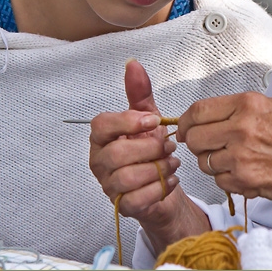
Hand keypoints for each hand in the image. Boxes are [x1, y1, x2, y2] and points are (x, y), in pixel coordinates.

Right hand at [88, 59, 210, 251]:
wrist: (164, 184)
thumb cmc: (151, 150)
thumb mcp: (148, 117)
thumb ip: (139, 93)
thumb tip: (133, 64)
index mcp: (102, 138)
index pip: (101, 126)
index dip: (128, 122)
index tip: (153, 121)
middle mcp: (100, 162)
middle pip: (117, 154)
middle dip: (150, 149)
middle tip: (169, 146)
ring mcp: (109, 186)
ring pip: (128, 178)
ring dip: (157, 168)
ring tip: (172, 162)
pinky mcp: (123, 207)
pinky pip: (138, 200)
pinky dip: (160, 188)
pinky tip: (170, 179)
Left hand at [175, 91, 271, 209]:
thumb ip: (243, 107)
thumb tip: (213, 112)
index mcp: (249, 105)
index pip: (199, 110)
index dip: (186, 121)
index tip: (185, 127)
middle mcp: (242, 128)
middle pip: (194, 137)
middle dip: (196, 143)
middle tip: (207, 145)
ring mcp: (241, 156)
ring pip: (203, 161)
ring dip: (212, 163)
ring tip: (233, 160)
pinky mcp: (243, 179)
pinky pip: (218, 180)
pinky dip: (226, 179)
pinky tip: (244, 172)